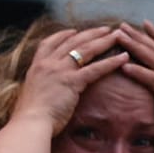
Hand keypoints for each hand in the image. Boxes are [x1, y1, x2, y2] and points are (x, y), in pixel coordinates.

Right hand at [11, 26, 129, 132]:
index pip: (49, 43)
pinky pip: (95, 69)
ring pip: (85, 50)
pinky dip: (111, 62)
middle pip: (72, 42)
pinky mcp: (72, 82)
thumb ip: (41, 85)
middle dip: (91, 33)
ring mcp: (59, 71)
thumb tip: (47, 89)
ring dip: (104, 41)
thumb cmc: (30, 116)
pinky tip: (124, 57)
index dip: (63, 35)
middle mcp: (47, 63)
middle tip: (106, 28)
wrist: (29, 123)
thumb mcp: (32, 93)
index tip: (75, 30)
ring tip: (119, 36)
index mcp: (36, 66)